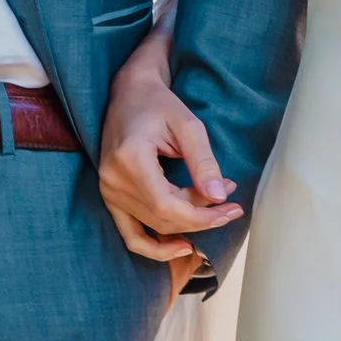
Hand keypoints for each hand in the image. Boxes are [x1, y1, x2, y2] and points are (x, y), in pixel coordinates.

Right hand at [98, 20, 238, 295]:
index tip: (232, 209)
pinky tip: (182, 246)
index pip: (168, 206)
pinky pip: (131, 234)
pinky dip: (155, 247)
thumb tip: (220, 198)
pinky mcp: (110, 197)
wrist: (129, 94)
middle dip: (201, 218)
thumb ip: (203, 162)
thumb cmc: (159, 104)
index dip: (203, 216)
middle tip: (230, 204)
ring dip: (187, 225)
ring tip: (214, 211)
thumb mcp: (188, 125)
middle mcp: (113, 181)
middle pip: (163, 219)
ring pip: (153, 226)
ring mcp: (108, 191)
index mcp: (129, 160)